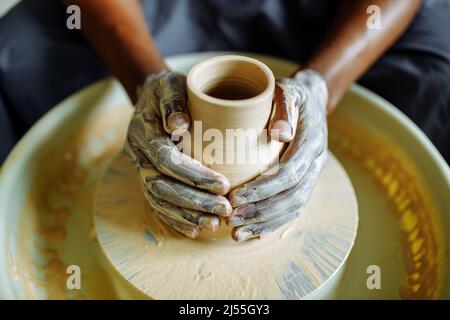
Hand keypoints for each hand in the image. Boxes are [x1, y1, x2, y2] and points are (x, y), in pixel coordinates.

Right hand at [126, 72, 231, 238]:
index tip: (223, 185)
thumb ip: (173, 102)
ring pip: (159, 200)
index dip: (194, 175)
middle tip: (224, 209)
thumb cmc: (168, 89)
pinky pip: (157, 204)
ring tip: (214, 224)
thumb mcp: (171, 84)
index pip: (167, 160)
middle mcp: (138, 154)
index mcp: (143, 132)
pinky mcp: (148, 178)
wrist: (152, 96)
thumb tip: (178, 124)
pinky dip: (175, 219)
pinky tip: (194, 230)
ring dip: (187, 215)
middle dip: (194, 201)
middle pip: (163, 186)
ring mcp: (141, 168)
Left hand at [228, 70, 328, 240]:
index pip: (290, 172)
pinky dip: (273, 222)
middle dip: (260, 211)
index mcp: (312, 141)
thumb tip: (282, 134)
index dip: (264, 188)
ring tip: (237, 232)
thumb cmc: (291, 92)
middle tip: (231, 218)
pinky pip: (293, 207)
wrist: (311, 98)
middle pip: (291, 196)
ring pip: (293, 207)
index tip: (237, 197)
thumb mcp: (287, 89)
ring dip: (265, 222)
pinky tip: (253, 231)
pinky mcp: (305, 180)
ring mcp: (312, 173)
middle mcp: (316, 162)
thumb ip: (284, 107)